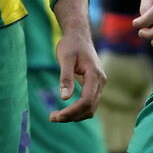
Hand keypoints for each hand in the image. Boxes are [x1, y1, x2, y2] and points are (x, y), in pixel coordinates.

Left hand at [49, 0, 104, 122]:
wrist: (79, 35)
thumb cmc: (71, 44)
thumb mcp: (65, 58)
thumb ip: (66, 78)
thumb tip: (64, 98)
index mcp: (94, 74)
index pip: (87, 100)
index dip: (73, 111)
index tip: (57, 115)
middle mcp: (100, 81)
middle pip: (90, 107)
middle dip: (72, 116)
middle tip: (52, 117)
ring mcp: (99, 84)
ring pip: (90, 108)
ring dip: (75, 115)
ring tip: (55, 115)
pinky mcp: (94, 86)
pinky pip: (89, 103)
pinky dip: (77, 110)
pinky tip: (64, 110)